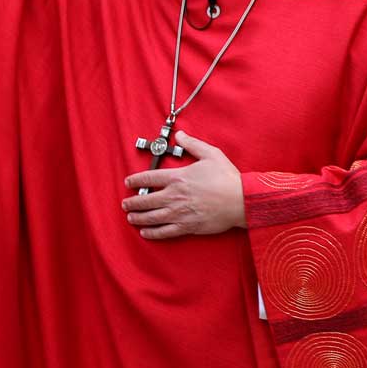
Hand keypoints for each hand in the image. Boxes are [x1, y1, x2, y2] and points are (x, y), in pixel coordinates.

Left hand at [119, 133, 245, 240]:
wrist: (241, 201)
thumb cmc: (227, 178)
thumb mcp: (211, 154)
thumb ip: (193, 144)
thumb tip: (180, 134)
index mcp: (177, 177)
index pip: (148, 178)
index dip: (135, 180)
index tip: (128, 182)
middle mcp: (174, 196)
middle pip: (145, 200)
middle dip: (132, 202)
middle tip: (125, 203)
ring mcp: (179, 213)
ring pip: (151, 217)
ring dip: (138, 217)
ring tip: (130, 217)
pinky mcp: (187, 226)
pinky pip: (164, 231)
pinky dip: (152, 232)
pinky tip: (145, 232)